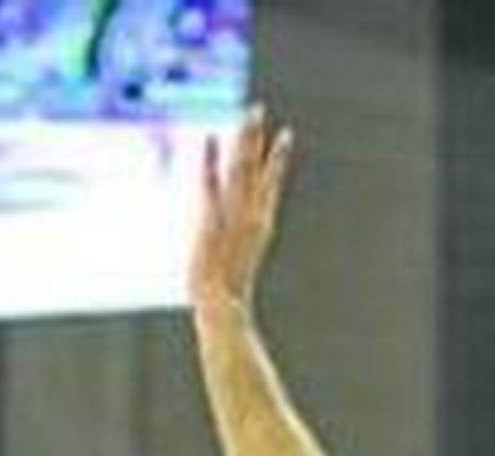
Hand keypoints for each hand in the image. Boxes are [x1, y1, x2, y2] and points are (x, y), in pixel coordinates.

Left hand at [189, 104, 294, 319]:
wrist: (223, 306)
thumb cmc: (229, 297)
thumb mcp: (239, 269)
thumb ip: (240, 256)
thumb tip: (243, 263)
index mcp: (261, 224)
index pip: (270, 184)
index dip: (277, 159)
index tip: (285, 136)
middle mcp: (252, 214)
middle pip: (256, 168)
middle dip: (257, 137)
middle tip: (257, 109)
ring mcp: (234, 214)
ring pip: (241, 168)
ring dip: (244, 138)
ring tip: (247, 113)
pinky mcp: (213, 217)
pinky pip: (212, 181)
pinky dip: (210, 160)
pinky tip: (209, 138)